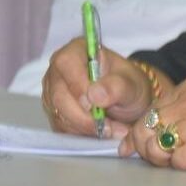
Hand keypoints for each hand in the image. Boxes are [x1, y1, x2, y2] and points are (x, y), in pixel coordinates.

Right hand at [39, 39, 161, 140]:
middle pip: (59, 95)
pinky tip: (102, 132)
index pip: (66, 63)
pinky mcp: (54, 112)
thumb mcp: (132, 84)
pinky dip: (82, 134)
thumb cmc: (129, 85)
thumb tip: (94, 95)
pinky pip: (60, 127)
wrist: (128, 101)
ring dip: (86, 128)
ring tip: (114, 130)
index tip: (95, 105)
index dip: (78, 86)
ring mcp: (52, 92)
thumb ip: (117, 87)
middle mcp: (58, 70)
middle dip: (84, 116)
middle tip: (110, 127)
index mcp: (77, 51)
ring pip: (58, 114)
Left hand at [124, 76, 185, 170]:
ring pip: (157, 147)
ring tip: (178, 162)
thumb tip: (170, 129)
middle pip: (147, 128)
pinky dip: (182, 167)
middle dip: (146, 147)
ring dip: (162, 160)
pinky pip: (178, 161)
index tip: (137, 145)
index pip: (152, 110)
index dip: (142, 131)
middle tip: (159, 159)